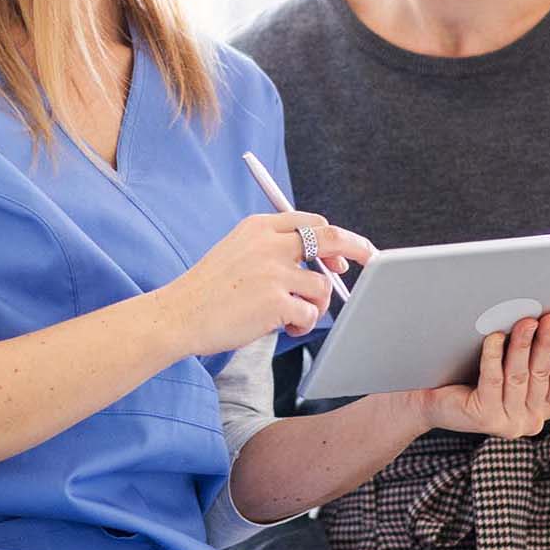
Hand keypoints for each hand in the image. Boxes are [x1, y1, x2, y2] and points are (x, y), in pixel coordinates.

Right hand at [160, 211, 374, 353]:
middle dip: (356, 249)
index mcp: (259, 227)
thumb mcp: (237, 251)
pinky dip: (303, 324)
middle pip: (331, 238)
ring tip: (294, 317)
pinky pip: (309, 313)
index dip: (335, 237)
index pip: (311, 222)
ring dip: (316, 306)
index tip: (346, 253)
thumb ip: (273, 249)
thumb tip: (320, 261)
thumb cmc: (208, 290)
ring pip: (322, 286)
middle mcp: (269, 244)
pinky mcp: (275, 302)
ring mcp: (274, 272)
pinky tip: (284, 328)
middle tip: (370, 260)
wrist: (179, 315)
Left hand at [407, 313, 549, 439]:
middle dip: (549, 341)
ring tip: (527, 320)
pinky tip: (494, 336)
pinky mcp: (486, 419)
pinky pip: (492, 380)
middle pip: (542, 373)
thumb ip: (532, 356)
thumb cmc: (474, 379)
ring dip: (523, 344)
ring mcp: (509, 423)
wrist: (434, 402)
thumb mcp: (511, 370)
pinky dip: (494, 356)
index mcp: (543, 409)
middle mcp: (531, 421)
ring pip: (519, 375)